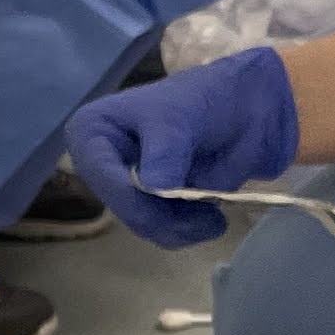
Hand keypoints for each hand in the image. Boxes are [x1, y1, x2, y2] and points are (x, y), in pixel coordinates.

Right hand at [69, 48, 300, 247]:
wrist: (243, 112)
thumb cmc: (204, 101)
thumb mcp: (180, 117)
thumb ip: (166, 150)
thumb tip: (154, 187)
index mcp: (91, 132)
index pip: (101, 174)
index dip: (133, 195)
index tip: (174, 197)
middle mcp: (101, 164)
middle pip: (124, 207)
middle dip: (166, 216)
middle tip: (209, 214)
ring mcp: (127, 189)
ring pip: (145, 226)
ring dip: (182, 226)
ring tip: (214, 213)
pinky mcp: (152, 208)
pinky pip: (162, 233)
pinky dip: (189, 231)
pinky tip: (210, 216)